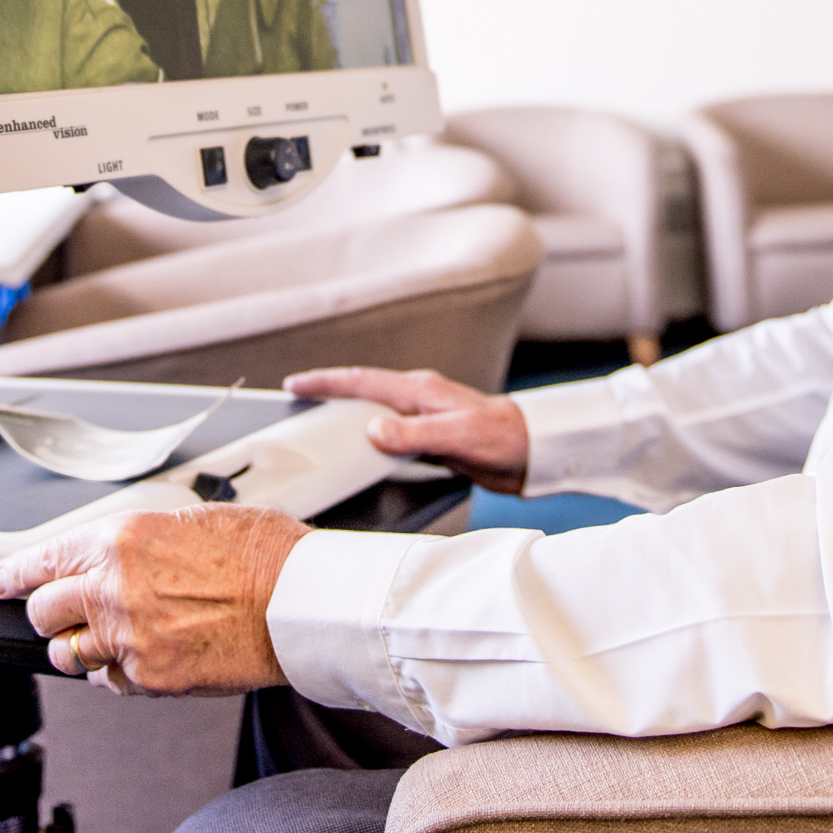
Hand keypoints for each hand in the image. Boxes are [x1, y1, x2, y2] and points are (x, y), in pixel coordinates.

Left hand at [0, 504, 306, 694]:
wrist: (298, 602)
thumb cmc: (261, 555)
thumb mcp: (188, 520)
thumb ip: (136, 543)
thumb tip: (110, 556)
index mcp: (121, 540)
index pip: (43, 560)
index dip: (14, 574)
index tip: (2, 581)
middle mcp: (115, 588)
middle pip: (43, 612)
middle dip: (48, 613)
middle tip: (60, 613)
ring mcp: (130, 639)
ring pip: (68, 654)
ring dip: (78, 646)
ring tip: (107, 636)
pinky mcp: (151, 678)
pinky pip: (110, 682)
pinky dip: (116, 672)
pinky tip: (142, 655)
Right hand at [284, 367, 529, 495]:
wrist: (534, 451)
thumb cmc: (503, 439)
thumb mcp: (456, 437)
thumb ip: (414, 434)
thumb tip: (372, 429)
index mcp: (421, 391)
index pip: (363, 381)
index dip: (328, 383)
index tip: (298, 384)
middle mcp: (420, 398)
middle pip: (364, 388)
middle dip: (330, 390)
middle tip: (299, 394)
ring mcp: (426, 415)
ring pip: (376, 407)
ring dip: (349, 410)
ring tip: (322, 418)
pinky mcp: (434, 434)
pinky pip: (391, 429)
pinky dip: (369, 431)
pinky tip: (364, 443)